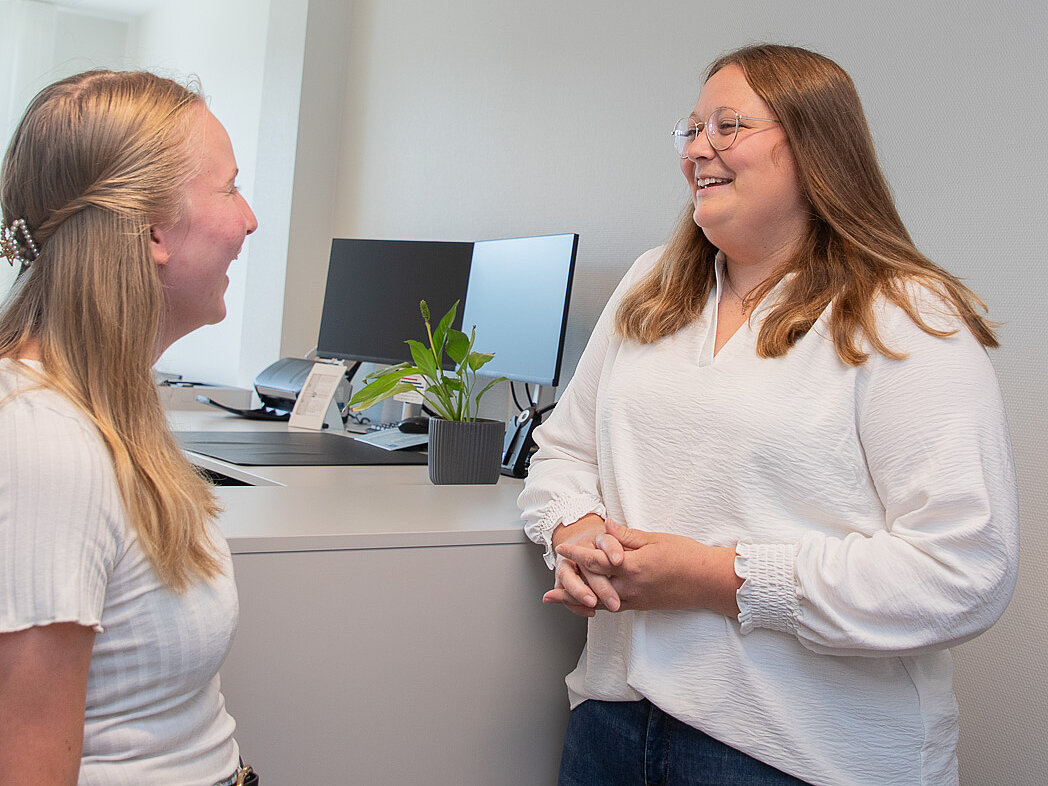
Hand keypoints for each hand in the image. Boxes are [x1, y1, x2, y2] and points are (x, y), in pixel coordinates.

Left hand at [555, 520, 742, 615]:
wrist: (708, 581)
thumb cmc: (686, 556)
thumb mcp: (655, 539)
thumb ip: (626, 536)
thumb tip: (604, 527)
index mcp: (632, 567)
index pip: (596, 561)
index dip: (576, 556)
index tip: (562, 550)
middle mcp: (630, 587)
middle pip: (592, 588)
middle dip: (570, 589)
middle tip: (550, 592)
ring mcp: (636, 600)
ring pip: (601, 603)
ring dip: (579, 602)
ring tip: (562, 603)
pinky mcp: (643, 606)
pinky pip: (614, 608)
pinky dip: (598, 606)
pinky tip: (590, 605)